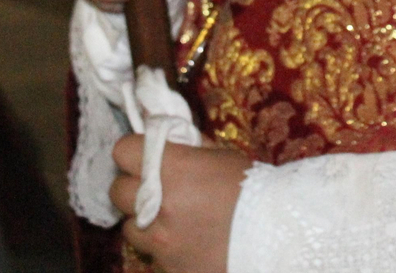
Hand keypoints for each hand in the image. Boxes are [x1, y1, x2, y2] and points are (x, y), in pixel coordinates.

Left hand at [112, 134, 248, 272]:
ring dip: (143, 219)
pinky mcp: (168, 267)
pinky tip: (185, 241)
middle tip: (155, 187)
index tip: (147, 155)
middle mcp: (157, 205)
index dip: (134, 150)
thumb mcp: (221, 155)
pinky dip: (162, 245)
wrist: (278, 236)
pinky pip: (151, 253)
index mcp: (171, 168)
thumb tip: (166, 137)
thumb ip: (187, 147)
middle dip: (133, 186)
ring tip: (169, 219)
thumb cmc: (254, 188)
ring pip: (129, 226)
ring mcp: (160, 241)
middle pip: (117, 191)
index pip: (123, 150)